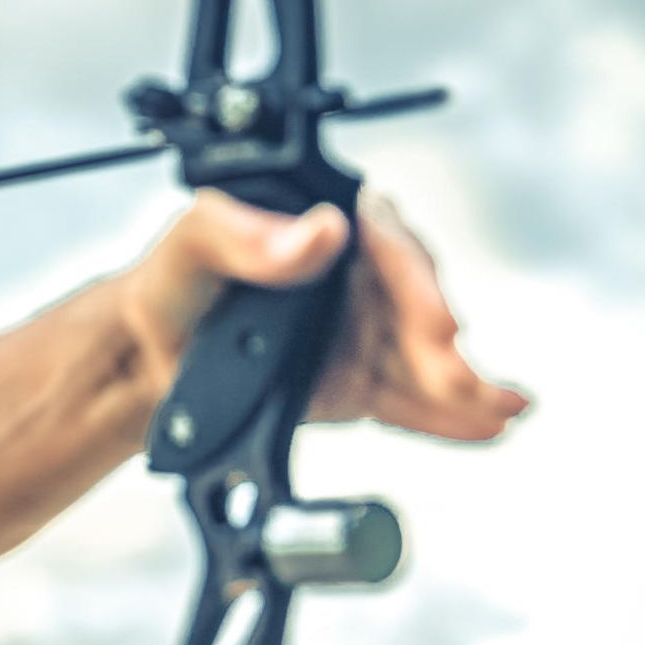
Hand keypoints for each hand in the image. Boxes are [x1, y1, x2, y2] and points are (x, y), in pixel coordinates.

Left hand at [116, 187, 529, 441]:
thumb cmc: (172, 283)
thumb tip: (319, 232)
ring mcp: (363, 327)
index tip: (435, 321)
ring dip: (461, 384)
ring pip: (422, 355)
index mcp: (325, 221)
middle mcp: (357, 272)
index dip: (417, 282)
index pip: (388, 243)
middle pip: (415, 302)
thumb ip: (245, 234)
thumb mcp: (192, 244)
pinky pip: (408, 396)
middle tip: (452, 379)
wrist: (150, 356)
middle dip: (440, 345)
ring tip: (493, 409)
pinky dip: (447, 415)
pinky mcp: (359, 377)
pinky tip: (488, 424)